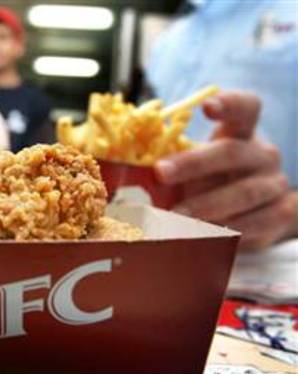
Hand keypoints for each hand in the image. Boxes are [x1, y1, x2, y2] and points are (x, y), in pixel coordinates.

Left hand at [155, 91, 296, 250]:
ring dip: (205, 205)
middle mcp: (262, 154)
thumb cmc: (211, 181)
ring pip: (242, 193)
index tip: (205, 107)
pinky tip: (201, 236)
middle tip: (161, 172)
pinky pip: (255, 224)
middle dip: (193, 163)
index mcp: (241, 133)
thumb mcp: (194, 166)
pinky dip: (226, 231)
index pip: (245, 108)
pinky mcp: (280, 213)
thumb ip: (171, 161)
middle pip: (231, 152)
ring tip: (175, 216)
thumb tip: (124, 171)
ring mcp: (273, 184)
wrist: (253, 213)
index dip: (229, 104)